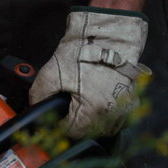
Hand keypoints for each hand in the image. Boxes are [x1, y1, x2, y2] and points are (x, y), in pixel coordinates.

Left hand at [29, 7, 148, 138]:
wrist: (107, 34)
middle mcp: (112, 114)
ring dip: (94, 123)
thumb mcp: (51, 72)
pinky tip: (100, 103)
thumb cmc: (84, 51)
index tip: (57, 116)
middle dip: (77, 123)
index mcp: (93, 110)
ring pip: (106, 130)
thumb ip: (38, 95)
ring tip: (84, 105)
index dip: (60, 125)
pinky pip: (119, 119)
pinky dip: (109, 116)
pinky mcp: (133, 101)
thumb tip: (34, 109)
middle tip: (69, 106)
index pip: (72, 133)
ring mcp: (125, 108)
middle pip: (89, 133)